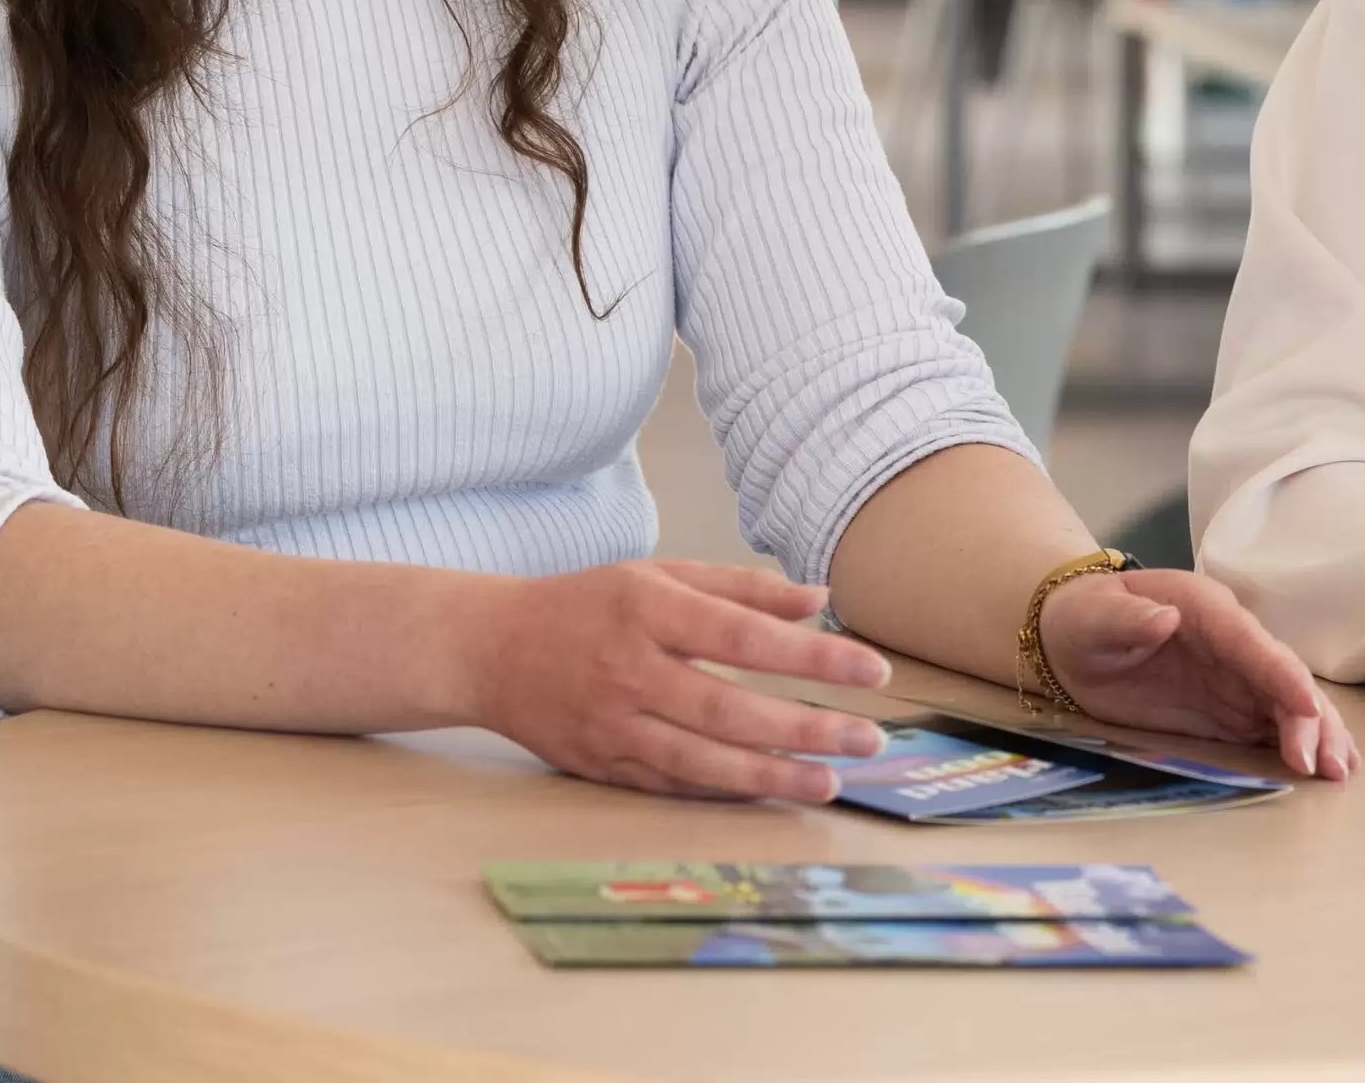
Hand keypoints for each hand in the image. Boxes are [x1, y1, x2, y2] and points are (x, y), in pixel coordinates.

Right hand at [468, 559, 894, 802]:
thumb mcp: (660, 574)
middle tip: (869, 737)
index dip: (814, 657)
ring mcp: (614, 725)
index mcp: (650, 608)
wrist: (491, 650)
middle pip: (732, 707)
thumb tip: (819, 600)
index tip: (872, 670)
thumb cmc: (589, 604)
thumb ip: (742, 587)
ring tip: (832, 782)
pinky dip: (726, 791)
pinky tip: (772, 791)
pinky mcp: (603, 766)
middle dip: (808, 727)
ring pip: (705, 760)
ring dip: (775, 775)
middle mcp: (632, 670)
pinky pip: (675, 784)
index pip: (747, 636)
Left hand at [1039, 568, 1357, 779]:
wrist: (1077, 638)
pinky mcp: (1232, 710)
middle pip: (1283, 678)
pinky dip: (1305, 745)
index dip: (1281, 673)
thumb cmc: (1087, 618)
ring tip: (1340, 771)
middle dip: (1310, 718)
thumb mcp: (1097, 616)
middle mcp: (1234, 643)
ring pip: (1291, 705)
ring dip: (1320, 735)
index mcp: (1207, 611)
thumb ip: (1129, 618)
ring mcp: (1238, 679)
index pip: (1252, 642)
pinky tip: (1331, 766)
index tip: (1306, 705)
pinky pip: (1275, 726)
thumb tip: (1163, 618)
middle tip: (1325, 763)